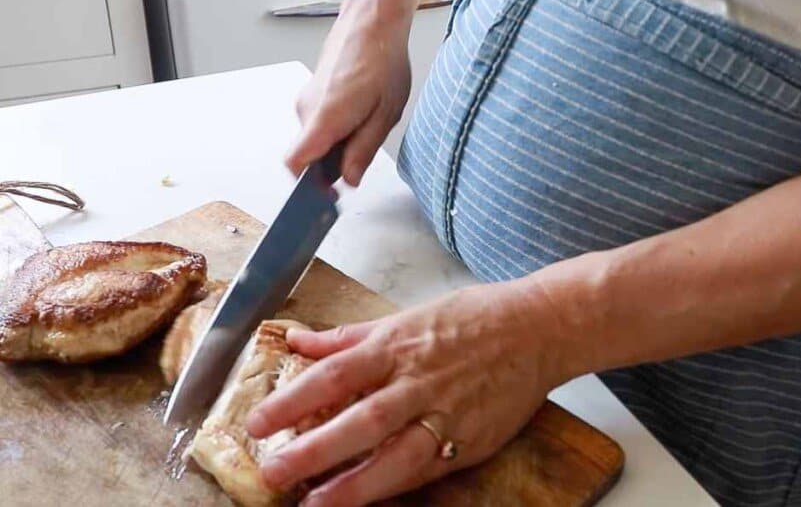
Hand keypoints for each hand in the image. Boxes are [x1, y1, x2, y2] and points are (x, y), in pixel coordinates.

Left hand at [246, 281, 573, 506]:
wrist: (539, 328)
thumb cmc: (475, 317)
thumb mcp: (407, 315)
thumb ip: (350, 336)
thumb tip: (299, 338)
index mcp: (397, 345)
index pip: (335, 374)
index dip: (294, 399)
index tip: (258, 423)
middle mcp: (418, 380)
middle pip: (360, 420)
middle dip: (314, 449)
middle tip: (273, 471)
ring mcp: (447, 413)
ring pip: (396, 453)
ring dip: (354, 484)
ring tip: (316, 504)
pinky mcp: (471, 438)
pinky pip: (428, 467)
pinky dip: (398, 485)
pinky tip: (372, 500)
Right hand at [286, 0, 412, 184]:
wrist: (372, 21)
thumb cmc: (382, 61)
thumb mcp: (385, 114)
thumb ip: (363, 150)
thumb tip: (349, 179)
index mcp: (324, 118)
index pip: (295, 163)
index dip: (308, 186)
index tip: (328, 195)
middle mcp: (307, 109)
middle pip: (308, 155)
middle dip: (333, 164)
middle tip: (363, 155)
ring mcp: (306, 99)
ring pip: (316, 138)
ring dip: (338, 143)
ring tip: (369, 122)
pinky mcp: (311, 92)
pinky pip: (318, 122)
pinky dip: (336, 127)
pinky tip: (361, 111)